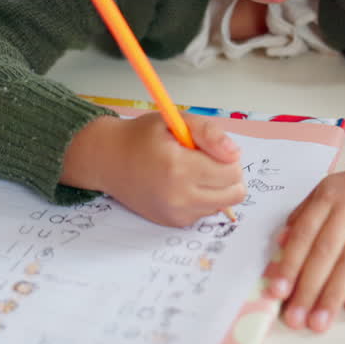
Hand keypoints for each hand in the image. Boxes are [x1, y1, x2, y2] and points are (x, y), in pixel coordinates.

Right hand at [61, 113, 245, 227]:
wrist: (109, 160)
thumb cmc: (143, 138)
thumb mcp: (176, 121)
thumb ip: (210, 133)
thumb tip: (235, 154)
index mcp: (179, 167)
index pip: (232, 172)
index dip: (228, 157)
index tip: (212, 149)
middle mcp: (178, 196)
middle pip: (234, 193)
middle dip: (228, 174)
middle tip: (208, 160)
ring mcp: (176, 213)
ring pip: (223, 204)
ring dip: (216, 188)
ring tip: (193, 171)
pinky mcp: (173, 222)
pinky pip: (205, 212)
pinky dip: (203, 199)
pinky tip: (183, 184)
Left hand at [262, 150, 344, 332]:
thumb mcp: (327, 191)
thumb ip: (303, 216)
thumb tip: (280, 246)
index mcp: (328, 196)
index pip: (304, 234)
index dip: (290, 264)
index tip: (278, 292)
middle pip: (326, 252)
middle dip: (308, 288)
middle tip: (295, 319)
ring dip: (334, 295)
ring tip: (319, 322)